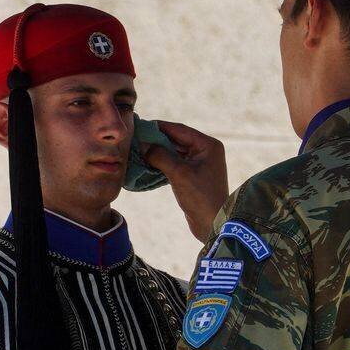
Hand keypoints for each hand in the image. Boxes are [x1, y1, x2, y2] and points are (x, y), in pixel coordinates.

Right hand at [143, 121, 227, 242]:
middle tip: (135, 138)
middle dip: (156, 140)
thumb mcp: (179, 173)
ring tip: (138, 150)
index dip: (158, 127)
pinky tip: (147, 163)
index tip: (140, 125)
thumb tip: (143, 145)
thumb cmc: (200, 197)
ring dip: (158, 152)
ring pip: (174, 152)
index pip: (179, 130)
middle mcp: (206, 151)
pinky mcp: (193, 175)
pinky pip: (175, 164)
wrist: (213, 224)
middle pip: (176, 140)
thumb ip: (160, 156)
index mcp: (208, 145)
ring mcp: (200, 163)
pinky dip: (162, 163)